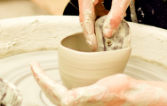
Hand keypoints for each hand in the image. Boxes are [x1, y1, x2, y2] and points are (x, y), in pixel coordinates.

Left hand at [30, 62, 166, 105]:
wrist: (133, 95)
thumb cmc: (120, 92)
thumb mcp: (101, 90)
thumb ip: (84, 95)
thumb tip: (66, 100)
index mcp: (75, 103)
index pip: (51, 90)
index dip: (40, 77)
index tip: (33, 65)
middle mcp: (76, 105)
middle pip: (51, 93)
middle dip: (41, 80)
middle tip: (34, 67)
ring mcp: (81, 104)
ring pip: (58, 95)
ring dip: (49, 85)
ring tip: (43, 74)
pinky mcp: (86, 101)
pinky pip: (66, 94)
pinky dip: (59, 87)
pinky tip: (62, 81)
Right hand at [74, 0, 139, 50]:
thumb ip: (115, 16)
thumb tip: (107, 33)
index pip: (85, 19)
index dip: (89, 35)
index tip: (94, 48)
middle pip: (85, 15)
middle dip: (94, 28)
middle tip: (104, 41)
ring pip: (88, 10)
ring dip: (99, 18)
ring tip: (112, 24)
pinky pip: (91, 3)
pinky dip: (99, 10)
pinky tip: (110, 11)